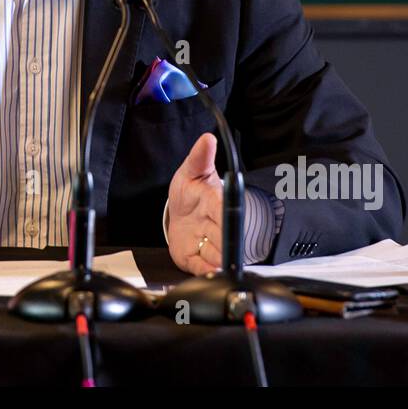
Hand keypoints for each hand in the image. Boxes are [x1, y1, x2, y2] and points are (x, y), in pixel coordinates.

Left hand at [166, 132, 224, 275]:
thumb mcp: (190, 170)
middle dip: (216, 242)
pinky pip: (202, 270)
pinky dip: (198, 267)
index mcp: (219, 202)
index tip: (222, 223)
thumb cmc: (190, 191)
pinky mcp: (200, 260)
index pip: (227, 213)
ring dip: (207, 257)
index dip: (225, 219)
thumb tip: (207, 138)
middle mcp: (220, 226)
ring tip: (199, 242)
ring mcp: (212, 245)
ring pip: (217, 259)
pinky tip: (195, 256)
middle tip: (205, 235)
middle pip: (226, 242)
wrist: (180, 213)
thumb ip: (199, 156)